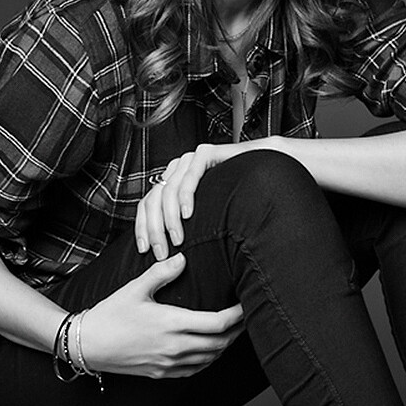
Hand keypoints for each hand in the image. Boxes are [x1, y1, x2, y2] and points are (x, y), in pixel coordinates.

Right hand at [81, 253, 243, 376]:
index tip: (245, 305)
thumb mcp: (135, 288)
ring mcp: (169, 363)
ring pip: (210, 358)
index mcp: (171, 323)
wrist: (88, 345)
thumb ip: (161, 273)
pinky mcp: (162, 373)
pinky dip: (209, 359)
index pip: (218, 323)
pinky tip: (211, 349)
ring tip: (233, 331)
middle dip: (237, 330)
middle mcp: (174, 347)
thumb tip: (183, 258)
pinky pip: (196, 369)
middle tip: (246, 317)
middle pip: (220, 343)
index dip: (237, 315)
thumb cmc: (110, 315)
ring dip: (225, 345)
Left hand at [135, 142, 241, 257]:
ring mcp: (189, 160)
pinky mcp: (204, 153)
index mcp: (172, 181)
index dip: (142, 227)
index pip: (147, 204)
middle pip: (154, 199)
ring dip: (170, 220)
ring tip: (178, 239)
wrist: (262, 174)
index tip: (144, 249)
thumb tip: (169, 251)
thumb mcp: (203, 215)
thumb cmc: (236, 196)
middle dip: (155, 229)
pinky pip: (190, 177)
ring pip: (168, 191)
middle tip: (162, 251)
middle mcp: (177, 169)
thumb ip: (185, 224)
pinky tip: (188, 215)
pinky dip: (186, 198)